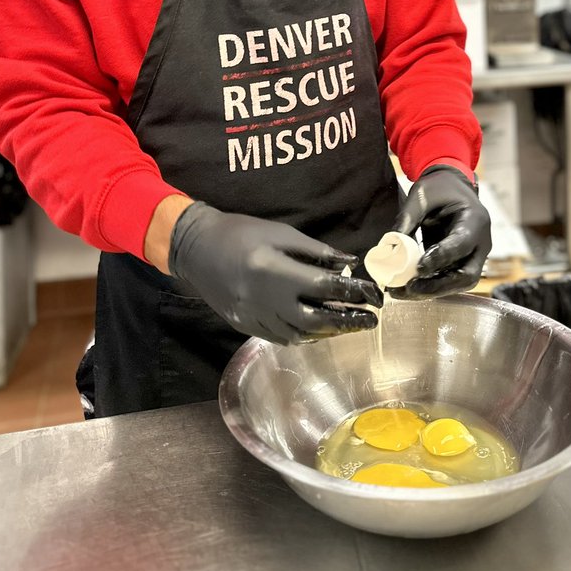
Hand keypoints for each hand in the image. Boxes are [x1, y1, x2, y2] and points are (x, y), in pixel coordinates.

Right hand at [168, 201, 382, 344]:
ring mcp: (254, 318)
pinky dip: (306, 334)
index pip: (326, 288)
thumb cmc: (241, 233)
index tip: (374, 296)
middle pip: (317, 320)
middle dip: (348, 321)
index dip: (354, 294)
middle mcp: (266, 301)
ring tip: (349, 323)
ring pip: (301, 335)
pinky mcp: (246, 327)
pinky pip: (283, 338)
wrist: (196, 248)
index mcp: (276, 272)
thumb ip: (317, 252)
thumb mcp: (282, 233)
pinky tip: (320, 327)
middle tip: (370, 319)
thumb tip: (349, 265)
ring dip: (329, 331)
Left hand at [390, 165, 491, 298]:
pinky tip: (408, 288)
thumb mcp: (421, 197)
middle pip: (467, 275)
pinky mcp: (463, 263)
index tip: (419, 268)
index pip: (462, 244)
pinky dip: (431, 286)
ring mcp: (475, 256)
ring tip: (402, 292)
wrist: (452, 186)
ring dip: (431, 291)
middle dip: (438, 286)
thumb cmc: (439, 188)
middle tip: (410, 288)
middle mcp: (481, 243)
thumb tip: (389, 248)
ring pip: (459, 283)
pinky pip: (450, 280)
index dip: (442, 257)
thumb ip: (407, 220)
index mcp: (475, 220)